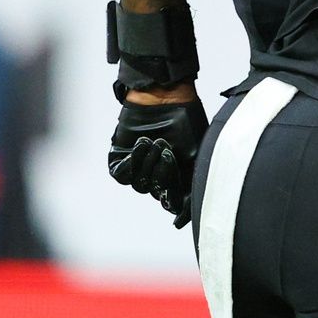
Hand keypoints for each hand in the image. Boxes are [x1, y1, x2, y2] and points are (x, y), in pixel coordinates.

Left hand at [108, 91, 208, 227]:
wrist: (166, 98)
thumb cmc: (186, 124)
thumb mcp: (197, 156)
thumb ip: (192, 187)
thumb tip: (181, 220)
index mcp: (177, 177)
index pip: (172, 201)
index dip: (172, 203)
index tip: (174, 205)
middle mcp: (156, 175)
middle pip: (154, 192)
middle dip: (162, 172)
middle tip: (167, 150)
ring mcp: (138, 167)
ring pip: (138, 184)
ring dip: (146, 164)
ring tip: (154, 142)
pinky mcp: (120, 158)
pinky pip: (121, 175)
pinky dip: (130, 162)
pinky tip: (139, 146)